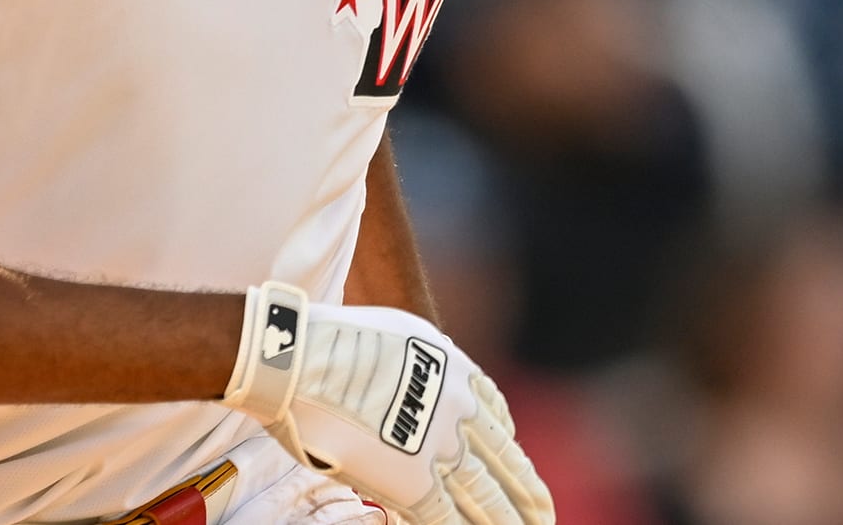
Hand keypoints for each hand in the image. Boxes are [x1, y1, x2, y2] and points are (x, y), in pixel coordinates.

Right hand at [221, 281, 553, 524]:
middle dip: (527, 495)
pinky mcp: (412, 481)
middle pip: (506, 463)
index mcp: (456, 373)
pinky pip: (450, 517)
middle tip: (545, 516)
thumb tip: (413, 382)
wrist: (298, 356)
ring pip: (487, 496)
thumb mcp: (396, 336)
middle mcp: (458, 411)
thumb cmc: (327, 339)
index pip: (498, 419)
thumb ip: (417, 365)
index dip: (508, 448)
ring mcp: (438, 448)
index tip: (515, 466)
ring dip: (508, 521)